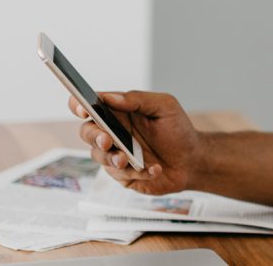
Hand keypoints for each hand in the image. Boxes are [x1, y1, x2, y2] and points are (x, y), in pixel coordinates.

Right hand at [70, 91, 200, 194]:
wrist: (193, 160)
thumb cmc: (178, 130)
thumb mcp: (164, 106)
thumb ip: (137, 99)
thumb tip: (110, 98)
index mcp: (118, 112)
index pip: (89, 105)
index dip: (79, 105)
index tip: (84, 109)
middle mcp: (113, 132)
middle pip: (87, 132)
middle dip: (94, 136)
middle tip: (107, 140)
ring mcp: (115, 154)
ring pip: (99, 156)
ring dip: (113, 158)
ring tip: (129, 159)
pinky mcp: (123, 174)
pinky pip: (120, 175)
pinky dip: (138, 172)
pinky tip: (155, 168)